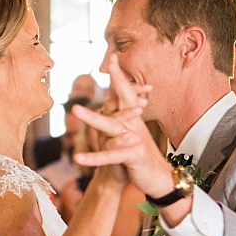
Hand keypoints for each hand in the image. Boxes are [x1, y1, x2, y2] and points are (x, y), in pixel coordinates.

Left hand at [72, 54, 166, 195]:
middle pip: (122, 101)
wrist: (159, 178)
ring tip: (75, 110)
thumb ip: (119, 121)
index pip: (125, 93)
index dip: (119, 75)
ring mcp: (134, 139)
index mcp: (133, 119)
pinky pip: (111, 155)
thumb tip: (108, 107)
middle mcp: (135, 124)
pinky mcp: (132, 155)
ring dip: (93, 118)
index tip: (113, 57)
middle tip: (108, 63)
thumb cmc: (141, 156)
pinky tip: (79, 158)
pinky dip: (95, 158)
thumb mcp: (130, 136)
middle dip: (116, 82)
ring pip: (111, 126)